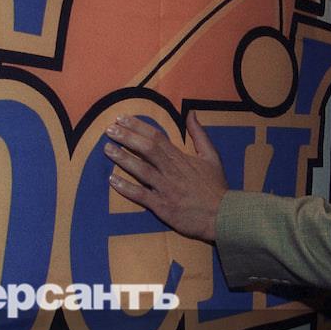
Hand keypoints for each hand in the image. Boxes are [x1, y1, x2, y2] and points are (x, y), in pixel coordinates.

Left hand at [102, 111, 226, 242]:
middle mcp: (171, 171)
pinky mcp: (162, 207)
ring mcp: (166, 189)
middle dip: (127, 137)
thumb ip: (199, 135)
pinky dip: (126, 188)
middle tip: (109, 129)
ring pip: (141, 170)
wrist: (223, 216)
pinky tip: (112, 180)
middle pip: (146, 149)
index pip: (157, 137)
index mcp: (181, 158)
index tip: (122, 118)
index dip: (138, 126)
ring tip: (107, 149)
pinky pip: (141, 195)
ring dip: (123, 158)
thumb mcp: (212, 156)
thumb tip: (191, 113)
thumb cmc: (216, 187)